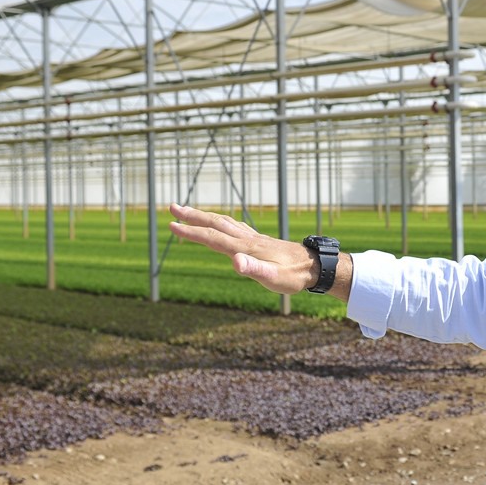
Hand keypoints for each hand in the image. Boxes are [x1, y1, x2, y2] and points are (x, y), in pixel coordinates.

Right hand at [167, 203, 316, 294]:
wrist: (314, 266)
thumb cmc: (293, 276)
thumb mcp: (274, 278)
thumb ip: (254, 269)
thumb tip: (235, 262)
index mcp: (245, 248)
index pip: (212, 238)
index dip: (191, 232)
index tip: (171, 225)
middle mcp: (247, 239)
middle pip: (215, 223)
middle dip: (192, 216)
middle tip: (172, 207)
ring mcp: (253, 238)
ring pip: (223, 222)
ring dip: (204, 216)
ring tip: (188, 211)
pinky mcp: (259, 240)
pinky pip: (234, 226)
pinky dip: (220, 221)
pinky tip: (220, 223)